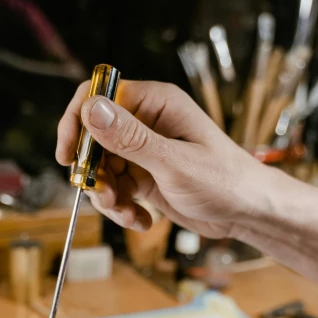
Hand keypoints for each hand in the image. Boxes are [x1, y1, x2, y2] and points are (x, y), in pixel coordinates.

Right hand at [56, 79, 271, 238]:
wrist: (248, 213)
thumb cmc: (225, 181)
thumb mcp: (174, 161)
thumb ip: (130, 138)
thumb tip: (91, 108)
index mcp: (155, 103)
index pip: (98, 96)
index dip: (77, 123)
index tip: (69, 157)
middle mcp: (146, 123)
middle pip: (93, 139)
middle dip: (93, 173)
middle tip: (106, 198)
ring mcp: (143, 152)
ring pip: (100, 170)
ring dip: (107, 197)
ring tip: (129, 214)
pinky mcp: (144, 177)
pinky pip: (116, 190)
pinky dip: (122, 209)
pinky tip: (142, 221)